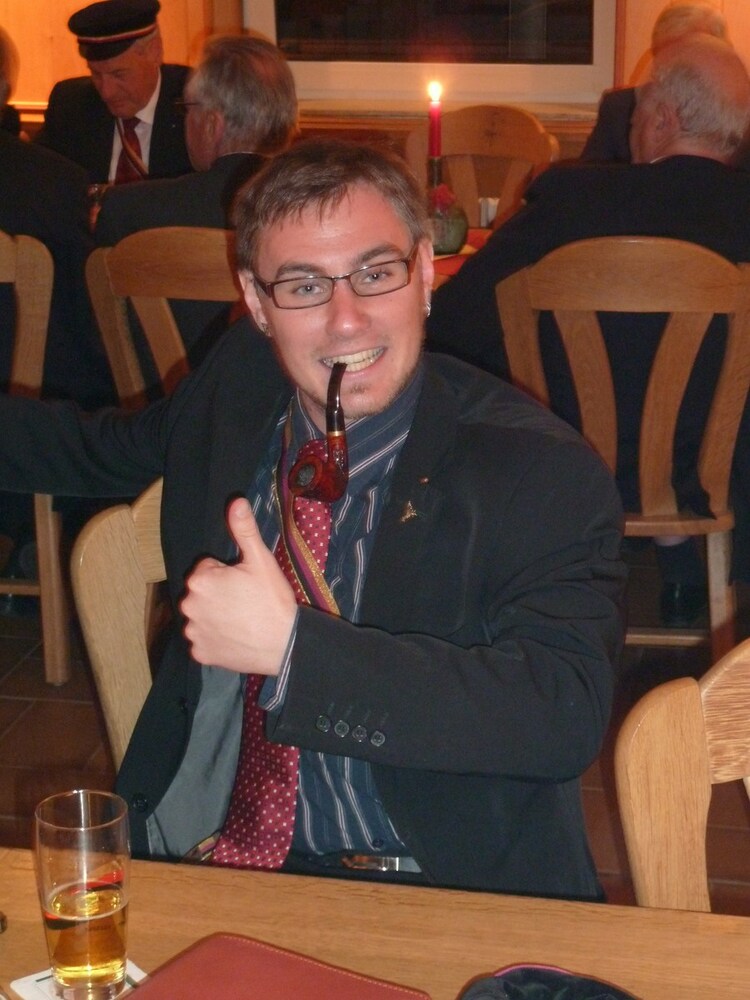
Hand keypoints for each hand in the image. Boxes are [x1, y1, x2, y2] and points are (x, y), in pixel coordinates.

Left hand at [181, 498, 296, 673]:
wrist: (284, 644)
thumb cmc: (272, 600)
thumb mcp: (261, 560)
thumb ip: (244, 530)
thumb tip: (236, 502)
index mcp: (200, 580)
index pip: (207, 568)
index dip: (228, 573)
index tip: (245, 583)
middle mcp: (188, 606)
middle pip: (202, 592)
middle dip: (218, 593)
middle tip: (244, 601)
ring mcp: (193, 632)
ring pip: (201, 615)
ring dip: (214, 616)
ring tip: (241, 620)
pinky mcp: (200, 653)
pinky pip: (203, 640)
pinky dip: (215, 639)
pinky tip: (235, 637)